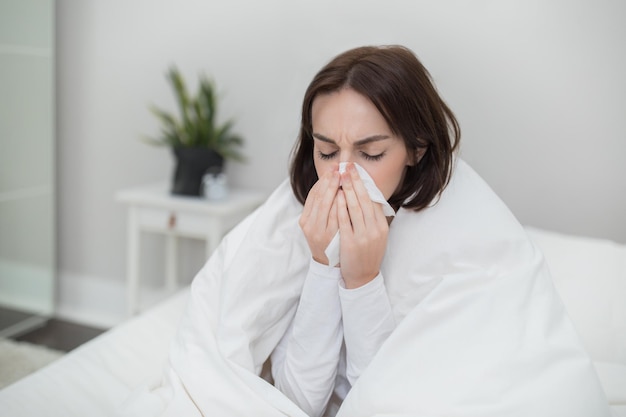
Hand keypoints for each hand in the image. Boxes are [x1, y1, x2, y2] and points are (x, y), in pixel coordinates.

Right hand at [299, 169, 340, 264]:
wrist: (330, 267)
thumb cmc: (329, 242)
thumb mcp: (321, 225)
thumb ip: (325, 208)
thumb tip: (333, 185)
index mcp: (305, 220)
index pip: (313, 195)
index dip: (322, 181)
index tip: (332, 169)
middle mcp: (309, 225)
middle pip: (318, 197)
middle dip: (329, 181)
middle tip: (338, 168)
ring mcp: (318, 232)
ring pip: (325, 205)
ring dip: (333, 189)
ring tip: (343, 176)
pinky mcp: (329, 237)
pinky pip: (334, 217)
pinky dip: (339, 204)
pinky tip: (345, 194)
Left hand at [337, 163, 388, 287]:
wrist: (363, 277)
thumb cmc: (367, 254)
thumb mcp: (376, 235)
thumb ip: (373, 218)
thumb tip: (368, 197)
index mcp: (381, 226)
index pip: (373, 200)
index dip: (364, 183)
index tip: (357, 170)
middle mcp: (374, 229)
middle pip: (364, 200)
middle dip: (355, 181)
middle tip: (348, 166)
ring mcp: (363, 236)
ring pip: (355, 207)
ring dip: (347, 189)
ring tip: (341, 176)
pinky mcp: (351, 243)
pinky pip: (345, 221)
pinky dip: (341, 206)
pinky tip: (336, 195)